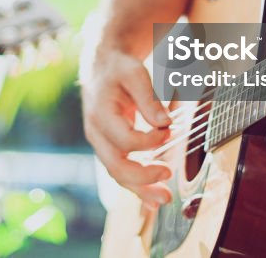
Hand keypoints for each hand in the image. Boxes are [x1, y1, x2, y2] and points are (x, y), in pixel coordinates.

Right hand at [82, 48, 172, 207]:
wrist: (102, 67)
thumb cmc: (119, 69)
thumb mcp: (134, 73)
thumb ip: (148, 98)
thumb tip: (165, 123)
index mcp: (100, 113)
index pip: (124, 139)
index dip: (149, 141)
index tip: (168, 132)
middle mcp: (96, 133)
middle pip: (116, 165)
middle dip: (142, 177)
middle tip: (168, 175)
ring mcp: (101, 143)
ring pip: (118, 174)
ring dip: (141, 189)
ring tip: (164, 198)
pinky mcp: (110, 148)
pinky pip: (121, 172)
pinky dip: (137, 186)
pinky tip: (153, 198)